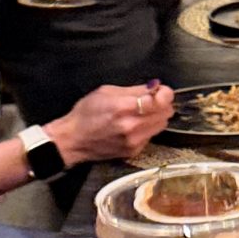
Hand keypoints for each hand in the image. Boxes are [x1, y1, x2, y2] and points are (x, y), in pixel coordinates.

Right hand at [50, 81, 173, 164]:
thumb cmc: (85, 114)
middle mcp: (131, 126)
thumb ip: (134, 89)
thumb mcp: (106, 92)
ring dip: (157, 117)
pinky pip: (151, 136)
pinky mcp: (134, 151)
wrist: (73, 140)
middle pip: (166, 113)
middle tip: (152, 101)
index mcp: (124, 107)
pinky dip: (147, 129)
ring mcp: (134, 141)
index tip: (161, 91)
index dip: (164, 93)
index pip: (160, 100)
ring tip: (142, 113)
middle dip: (162, 104)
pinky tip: (133, 126)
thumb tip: (155, 86)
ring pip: (162, 125)